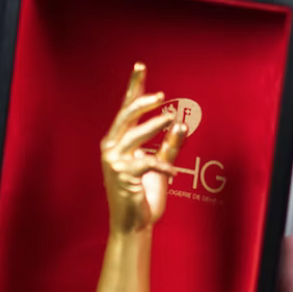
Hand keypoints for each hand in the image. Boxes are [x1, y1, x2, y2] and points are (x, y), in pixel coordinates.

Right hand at [101, 62, 187, 233]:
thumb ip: (169, 146)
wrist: (134, 225)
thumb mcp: (160, 166)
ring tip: (171, 118)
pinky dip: (161, 164)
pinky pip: (145, 163)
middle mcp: (111, 148)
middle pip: (125, 117)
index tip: (140, 66)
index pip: (126, 109)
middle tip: (161, 96)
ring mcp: (114, 162)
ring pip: (134, 136)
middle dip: (142, 103)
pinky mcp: (122, 177)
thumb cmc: (144, 195)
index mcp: (117, 141)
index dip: (134, 87)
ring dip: (153, 126)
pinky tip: (173, 170)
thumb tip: (182, 124)